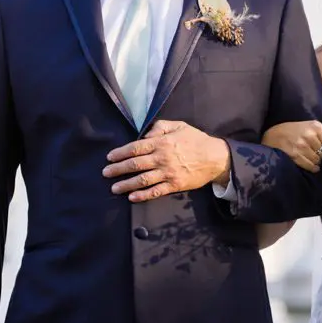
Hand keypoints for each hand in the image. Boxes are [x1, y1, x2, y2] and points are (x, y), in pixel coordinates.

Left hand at [105, 120, 230, 201]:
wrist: (215, 157)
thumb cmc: (196, 140)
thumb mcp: (179, 126)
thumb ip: (160, 127)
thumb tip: (144, 136)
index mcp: (162, 143)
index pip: (135, 148)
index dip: (120, 153)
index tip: (110, 157)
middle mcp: (162, 158)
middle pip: (135, 164)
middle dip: (118, 169)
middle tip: (106, 173)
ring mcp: (168, 173)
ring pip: (142, 179)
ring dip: (126, 184)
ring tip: (114, 188)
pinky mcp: (175, 185)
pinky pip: (156, 191)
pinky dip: (143, 195)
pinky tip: (132, 197)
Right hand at [261, 120, 321, 172]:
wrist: (275, 134)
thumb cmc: (298, 131)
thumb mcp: (314, 129)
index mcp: (317, 127)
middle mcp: (309, 135)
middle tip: (316, 153)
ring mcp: (301, 145)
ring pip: (317, 160)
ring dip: (316, 162)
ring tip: (310, 157)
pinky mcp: (294, 154)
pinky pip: (309, 165)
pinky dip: (312, 167)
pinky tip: (310, 165)